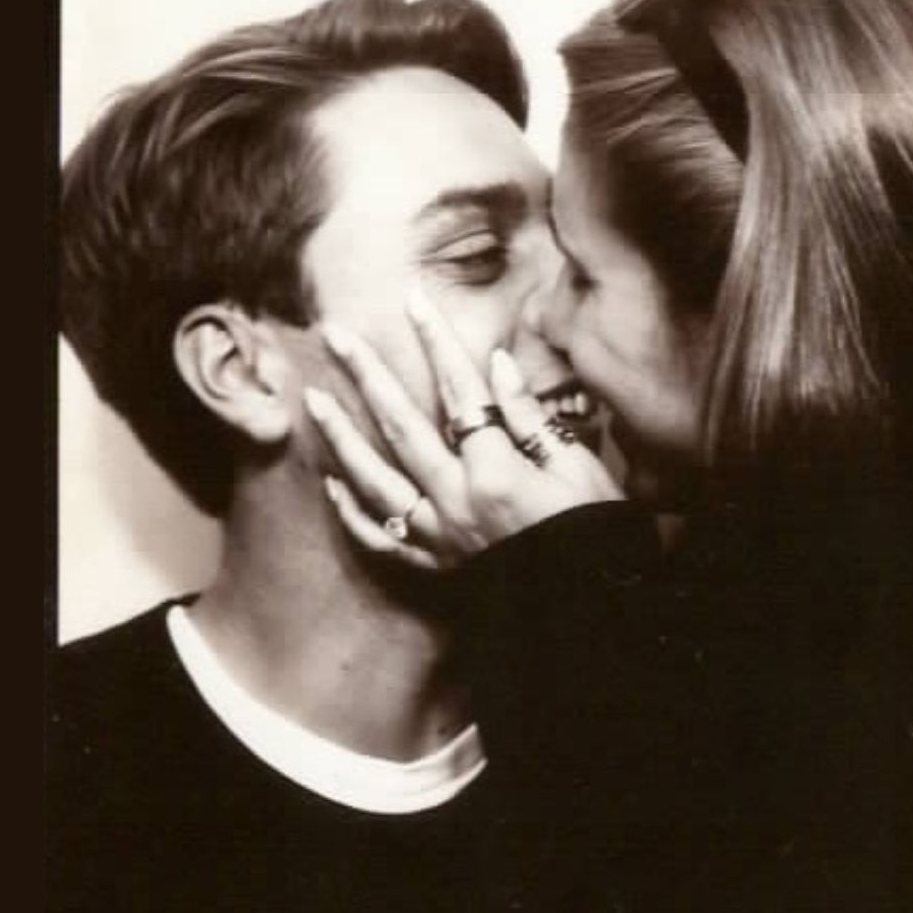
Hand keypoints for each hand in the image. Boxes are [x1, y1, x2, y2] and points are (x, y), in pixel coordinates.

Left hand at [304, 286, 623, 569]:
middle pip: (401, 427)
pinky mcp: (437, 565)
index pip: (459, 392)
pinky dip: (354, 514)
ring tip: (314, 401)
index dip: (436, 342)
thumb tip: (494, 366)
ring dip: (342, 438)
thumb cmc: (598, 535)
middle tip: (335, 335)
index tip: (413, 300)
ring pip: (376, 480)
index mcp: (496, 472)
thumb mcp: (578, 469)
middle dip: (366, 376)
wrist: (596, 612)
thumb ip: (531, 418)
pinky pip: (383, 539)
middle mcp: (456, 501)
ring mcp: (440, 536)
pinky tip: (331, 486)